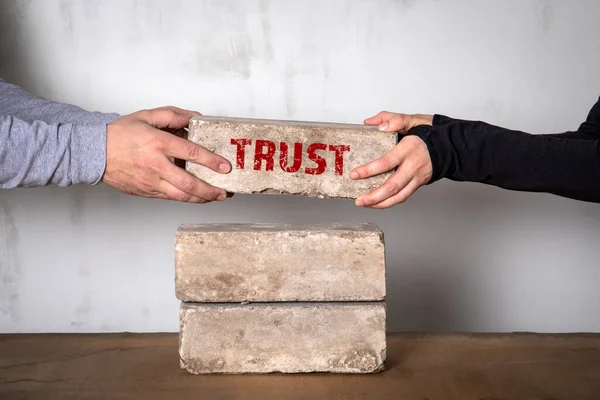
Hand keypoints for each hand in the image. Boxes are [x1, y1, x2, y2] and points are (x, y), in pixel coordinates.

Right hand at [102, 106, 231, 202]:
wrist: (93, 153)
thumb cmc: (118, 134)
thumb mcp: (146, 117)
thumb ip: (172, 115)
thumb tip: (195, 117)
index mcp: (157, 143)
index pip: (191, 153)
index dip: (211, 161)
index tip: (225, 166)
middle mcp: (155, 165)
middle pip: (189, 183)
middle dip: (211, 189)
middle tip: (226, 190)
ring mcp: (150, 182)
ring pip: (181, 196)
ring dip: (202, 198)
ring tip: (216, 197)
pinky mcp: (146, 192)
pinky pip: (170, 198)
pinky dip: (186, 199)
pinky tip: (197, 197)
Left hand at [350, 111, 433, 208]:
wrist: (454, 145)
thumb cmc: (432, 132)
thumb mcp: (413, 119)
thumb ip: (392, 119)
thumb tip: (371, 123)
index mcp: (409, 149)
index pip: (386, 162)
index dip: (369, 170)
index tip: (354, 174)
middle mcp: (414, 166)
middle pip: (393, 186)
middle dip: (374, 196)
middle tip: (358, 199)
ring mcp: (418, 177)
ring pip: (399, 196)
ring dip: (380, 203)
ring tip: (364, 203)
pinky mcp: (420, 184)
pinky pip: (404, 196)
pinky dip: (390, 202)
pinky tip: (378, 202)